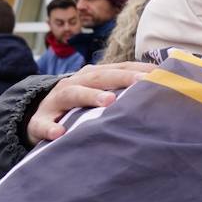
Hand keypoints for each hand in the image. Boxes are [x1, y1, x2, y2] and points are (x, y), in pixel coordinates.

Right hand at [27, 61, 152, 145]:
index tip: (161, 73)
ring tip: (108, 102)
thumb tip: (162, 93)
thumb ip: (125, 93)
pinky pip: (42, 123)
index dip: (138, 69)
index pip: (118, 68)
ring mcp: (55, 101)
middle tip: (142, 81)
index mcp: (93, 77)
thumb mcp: (100, 96)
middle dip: (122, 78)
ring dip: (90, 96)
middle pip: (99, 77)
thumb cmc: (81, 108)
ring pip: (72, 94)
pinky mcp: (38, 121)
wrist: (39, 118)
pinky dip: (50, 127)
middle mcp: (75, 83)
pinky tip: (60, 133)